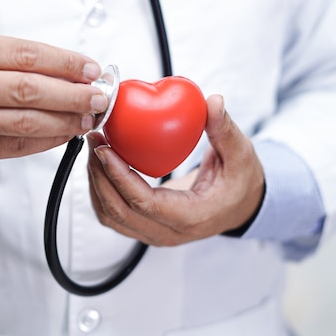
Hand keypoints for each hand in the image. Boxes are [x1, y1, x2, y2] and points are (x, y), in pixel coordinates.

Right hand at [0, 33, 107, 170]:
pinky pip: (17, 146)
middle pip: (30, 89)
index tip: (91, 69)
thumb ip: (12, 60)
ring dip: (65, 121)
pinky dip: (47, 141)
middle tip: (99, 97)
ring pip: (27, 121)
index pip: (26, 54)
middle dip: (73, 94)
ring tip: (88, 118)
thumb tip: (69, 71)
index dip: (65, 62)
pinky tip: (65, 134)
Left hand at [86, 95, 264, 246]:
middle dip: (99, 175)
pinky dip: (100, 191)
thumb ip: (225, 129)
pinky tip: (100, 163)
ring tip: (94, 148)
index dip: (119, 177)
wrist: (239, 205)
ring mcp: (154, 233)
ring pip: (111, 216)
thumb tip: (213, 102)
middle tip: (94, 140)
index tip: (105, 148)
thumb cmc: (240, 181)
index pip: (144, 203)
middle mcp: (168, 233)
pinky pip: (112, 214)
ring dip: (95, 183)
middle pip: (119, 211)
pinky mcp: (144, 227)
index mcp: (191, 218)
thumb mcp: (240, 153)